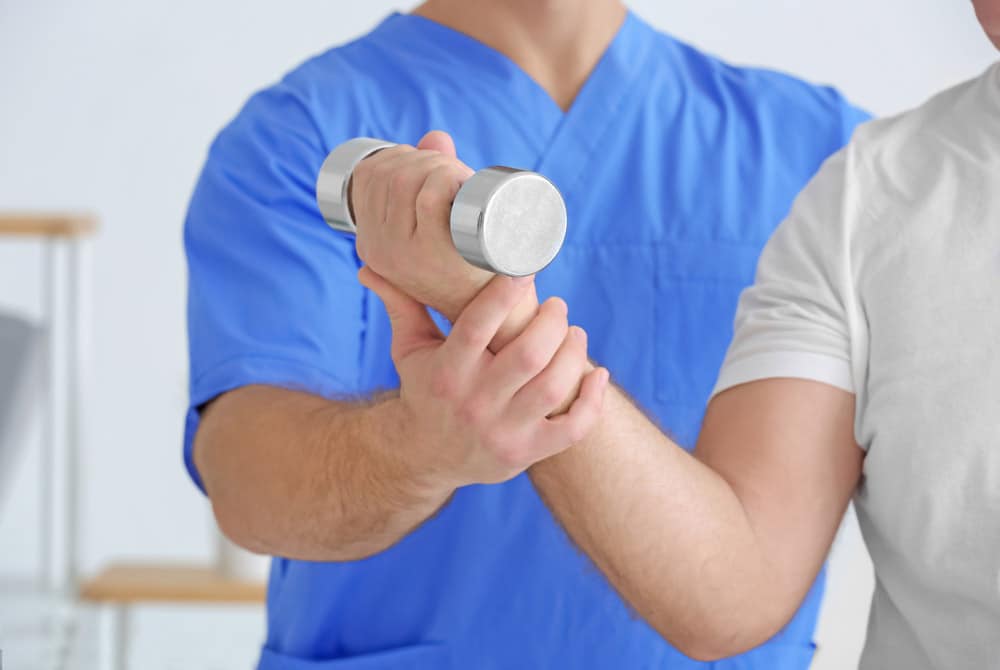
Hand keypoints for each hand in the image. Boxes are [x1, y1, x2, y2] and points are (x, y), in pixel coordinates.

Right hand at [350, 131, 493, 320]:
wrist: (500, 319)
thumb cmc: (474, 269)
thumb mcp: (439, 227)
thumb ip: (432, 182)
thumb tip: (436, 137)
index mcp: (371, 245)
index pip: (368, 175)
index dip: (400, 155)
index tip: (432, 163)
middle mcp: (378, 250)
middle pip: (391, 173)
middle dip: (425, 158)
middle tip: (456, 173)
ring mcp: (404, 254)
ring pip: (410, 180)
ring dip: (440, 166)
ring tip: (463, 181)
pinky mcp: (431, 255)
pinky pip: (429, 198)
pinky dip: (447, 180)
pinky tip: (462, 186)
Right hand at [359, 266, 609, 486]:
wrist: (425, 457)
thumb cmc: (425, 389)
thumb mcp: (408, 349)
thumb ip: (400, 305)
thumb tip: (368, 265)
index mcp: (447, 372)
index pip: (477, 327)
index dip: (504, 294)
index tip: (524, 269)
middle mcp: (475, 403)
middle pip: (528, 355)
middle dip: (552, 321)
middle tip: (557, 306)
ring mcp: (504, 431)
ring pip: (553, 387)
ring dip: (573, 351)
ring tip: (574, 332)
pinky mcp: (527, 453)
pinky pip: (573, 429)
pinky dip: (593, 400)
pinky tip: (597, 374)